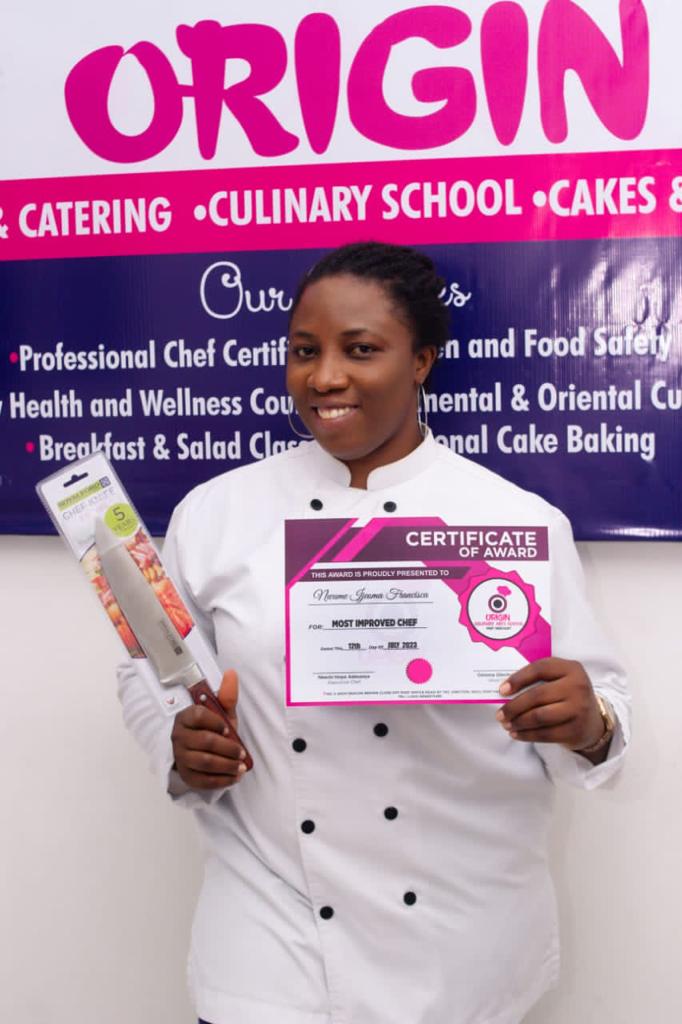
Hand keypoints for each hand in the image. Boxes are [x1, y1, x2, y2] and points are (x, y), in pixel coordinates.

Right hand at [171, 669, 248, 789]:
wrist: (195, 749)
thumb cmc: (210, 728)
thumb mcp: (219, 712)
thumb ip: (226, 695)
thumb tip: (231, 673)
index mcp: (186, 717)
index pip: (197, 716)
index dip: (215, 722)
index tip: (228, 729)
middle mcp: (179, 736)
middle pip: (205, 742)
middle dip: (228, 748)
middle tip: (242, 753)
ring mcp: (180, 757)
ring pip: (204, 762)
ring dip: (226, 765)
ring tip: (241, 767)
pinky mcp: (186, 775)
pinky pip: (203, 780)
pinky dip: (221, 780)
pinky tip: (234, 777)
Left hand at [496, 658, 605, 753]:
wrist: (593, 721)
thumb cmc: (567, 696)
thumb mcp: (560, 680)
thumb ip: (539, 680)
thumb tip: (505, 692)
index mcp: (571, 668)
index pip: (540, 668)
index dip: (518, 679)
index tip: (502, 690)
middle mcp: (577, 686)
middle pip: (537, 695)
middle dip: (514, 706)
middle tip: (500, 714)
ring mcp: (578, 709)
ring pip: (539, 716)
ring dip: (518, 722)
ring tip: (506, 724)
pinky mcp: (576, 729)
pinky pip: (545, 734)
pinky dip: (527, 735)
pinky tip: (516, 734)